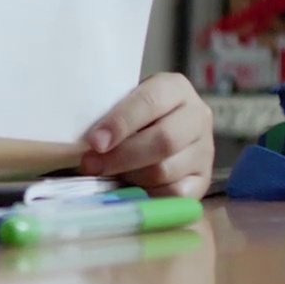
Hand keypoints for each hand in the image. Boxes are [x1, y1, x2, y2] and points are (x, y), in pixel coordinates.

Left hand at [79, 73, 213, 197]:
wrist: (160, 131)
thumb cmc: (132, 116)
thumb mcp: (123, 104)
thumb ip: (107, 117)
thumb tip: (79, 145)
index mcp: (175, 88)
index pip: (150, 101)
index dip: (120, 122)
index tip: (94, 141)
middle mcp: (197, 116)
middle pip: (163, 140)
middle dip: (121, 156)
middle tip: (91, 165)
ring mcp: (205, 150)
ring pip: (166, 171)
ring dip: (131, 177)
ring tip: (110, 175)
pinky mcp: (204, 180)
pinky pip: (175, 195)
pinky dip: (148, 195)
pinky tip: (132, 189)